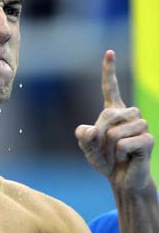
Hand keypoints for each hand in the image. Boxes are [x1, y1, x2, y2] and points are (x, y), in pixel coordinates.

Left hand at [75, 50, 153, 190]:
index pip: (110, 88)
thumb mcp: (88, 148)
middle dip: (101, 135)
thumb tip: (91, 130)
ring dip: (110, 146)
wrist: (122, 180)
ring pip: (116, 130)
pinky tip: (126, 158)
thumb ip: (83, 137)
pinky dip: (120, 154)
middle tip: (107, 149)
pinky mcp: (149, 139)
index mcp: (114, 113)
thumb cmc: (106, 161)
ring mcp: (141, 126)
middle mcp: (129, 115)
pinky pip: (125, 143)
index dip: (109, 71)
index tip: (109, 52)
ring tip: (118, 154)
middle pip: (109, 115)